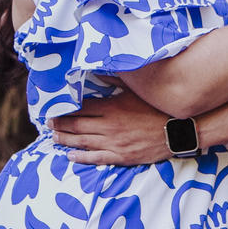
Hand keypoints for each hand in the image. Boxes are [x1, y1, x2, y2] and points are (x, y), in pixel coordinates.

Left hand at [50, 88, 170, 166]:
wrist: (179, 130)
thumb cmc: (158, 107)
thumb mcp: (137, 90)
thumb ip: (116, 81)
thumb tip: (100, 70)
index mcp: (112, 107)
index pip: (82, 109)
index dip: (66, 110)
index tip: (55, 110)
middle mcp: (110, 126)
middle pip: (78, 126)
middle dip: (60, 125)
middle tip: (49, 124)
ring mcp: (115, 143)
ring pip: (83, 142)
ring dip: (66, 140)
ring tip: (55, 138)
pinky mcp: (122, 156)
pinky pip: (96, 158)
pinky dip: (81, 158)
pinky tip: (71, 156)